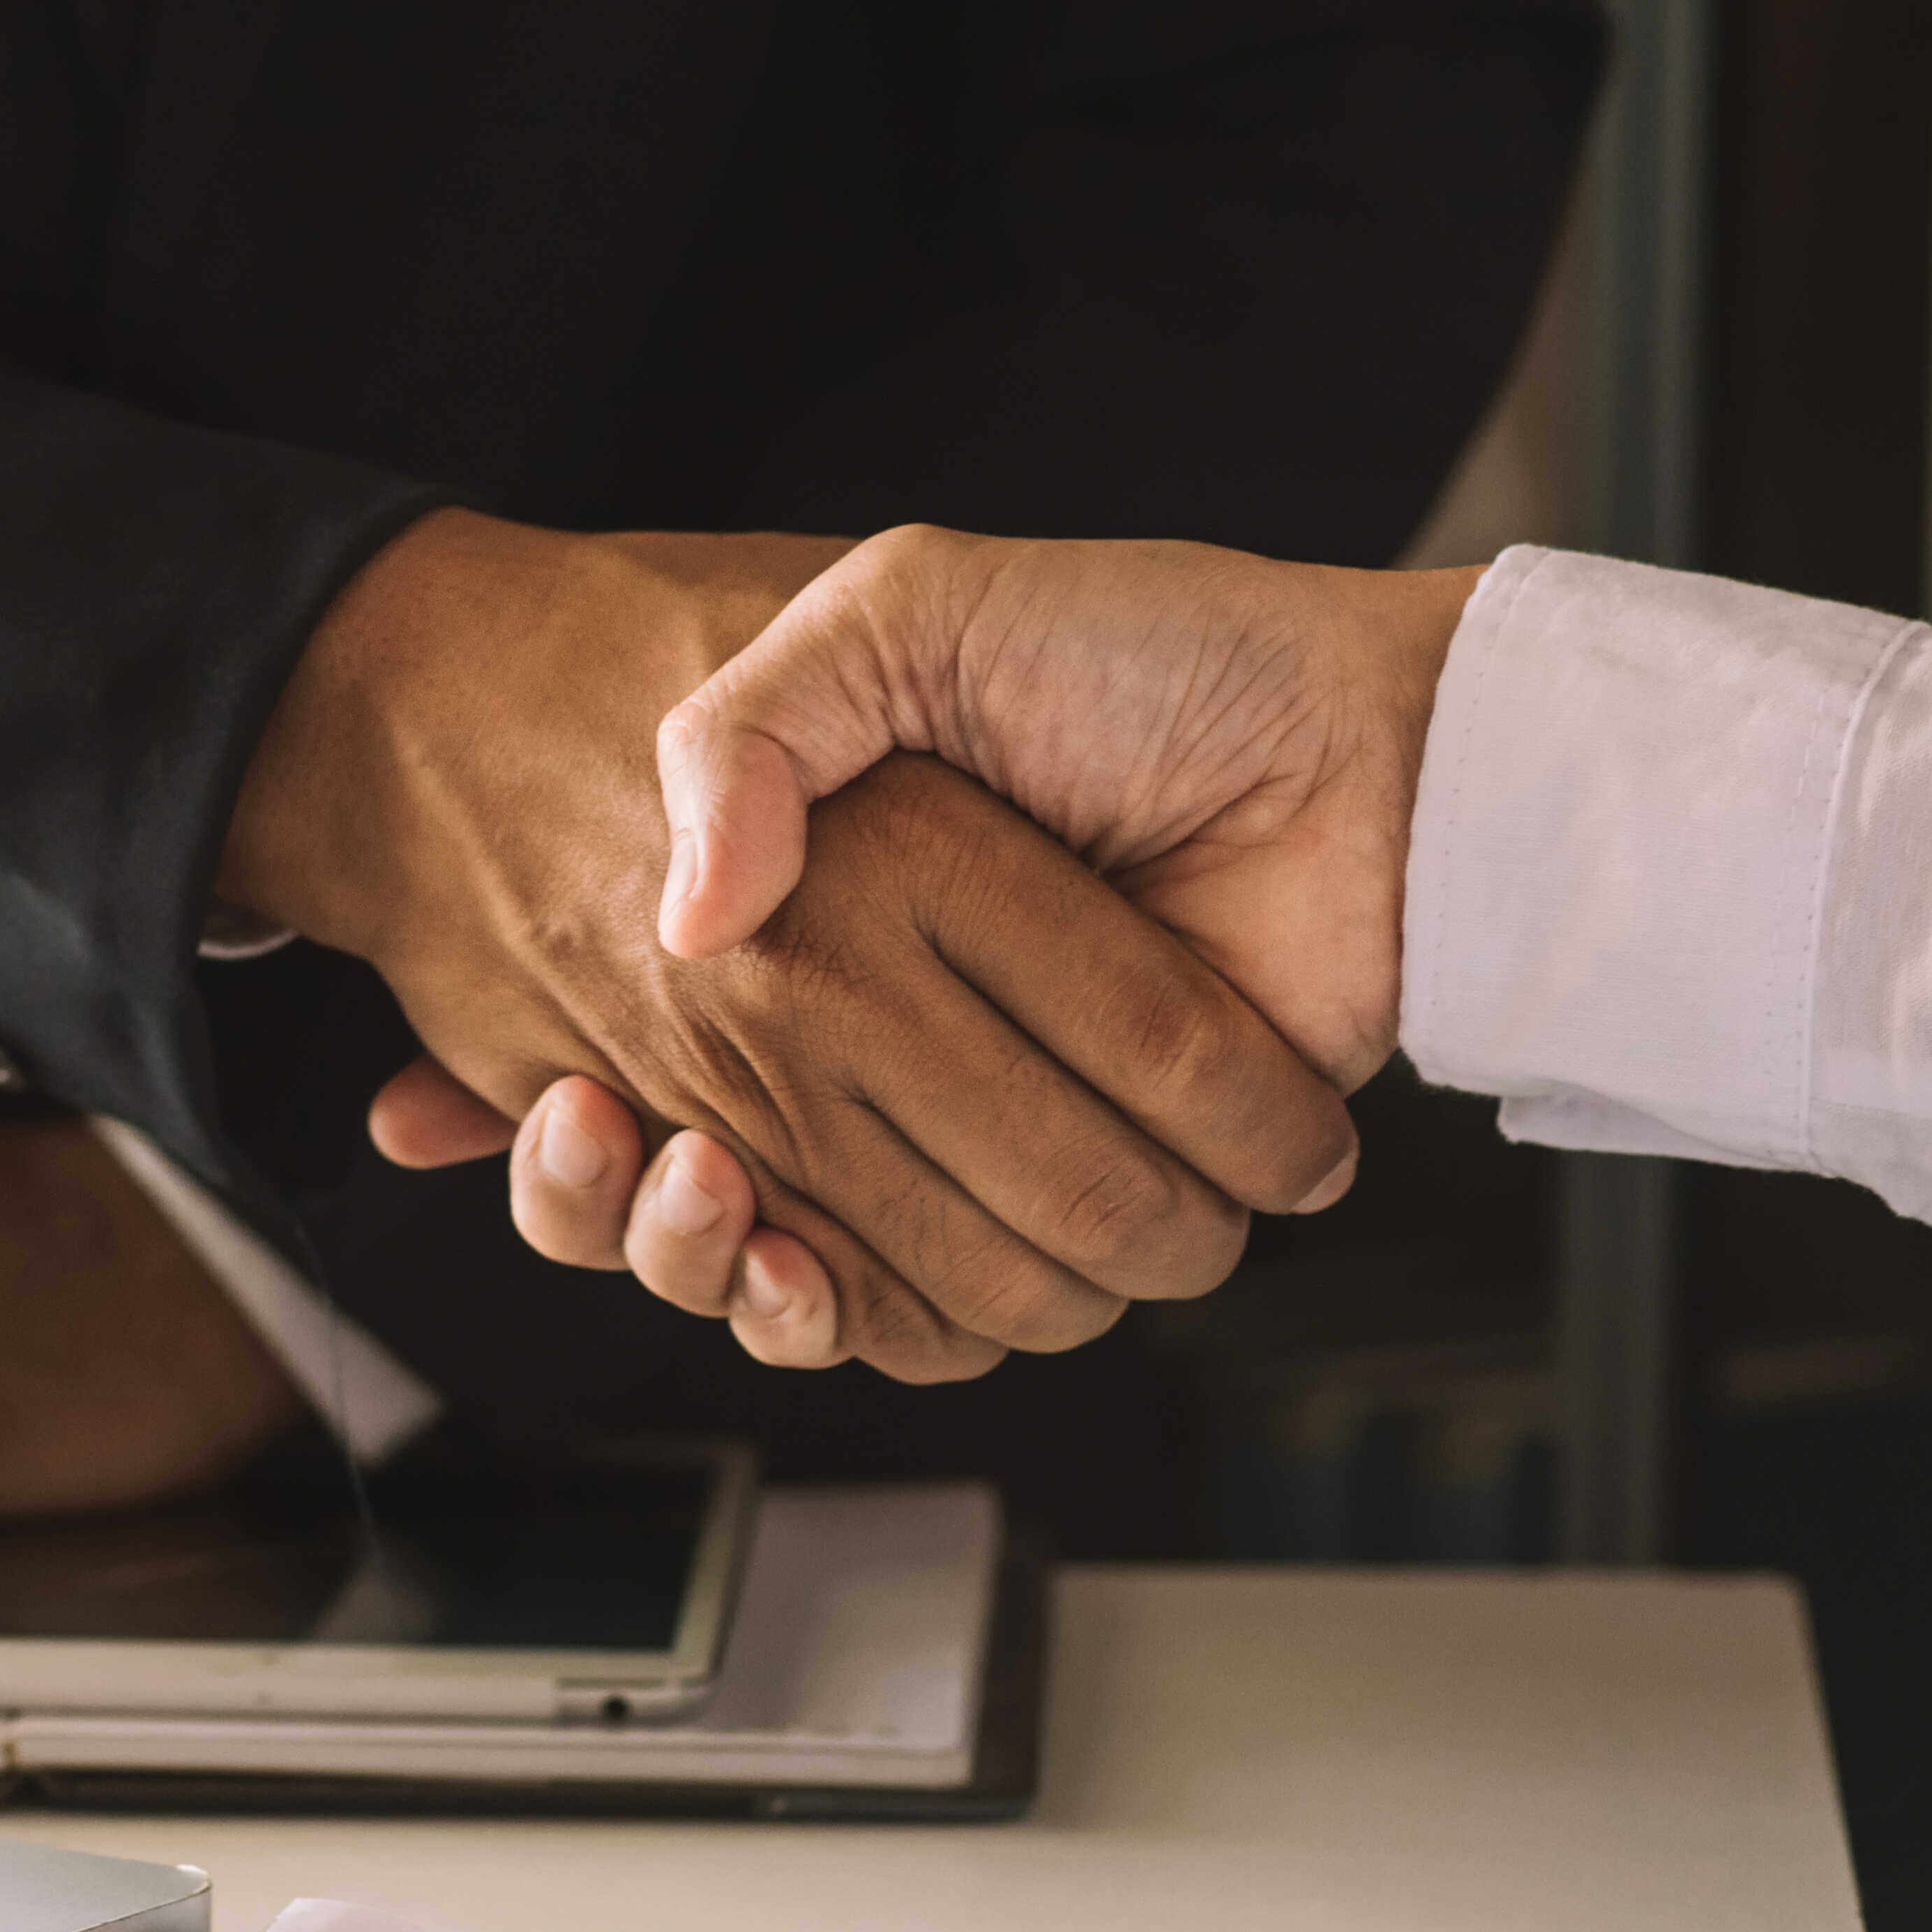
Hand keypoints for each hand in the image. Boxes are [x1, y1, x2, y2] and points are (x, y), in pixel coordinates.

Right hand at [506, 526, 1477, 1365]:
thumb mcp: (909, 608)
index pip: (648, 1050)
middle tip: (641, 1153)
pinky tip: (802, 1271)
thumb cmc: (1152, 652)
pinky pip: (934, 1318)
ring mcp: (978, 1127)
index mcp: (827, 911)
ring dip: (732, 1272)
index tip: (562, 1109)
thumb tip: (679, 920)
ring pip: (802, 1277)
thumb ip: (758, 722)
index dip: (575, 1123)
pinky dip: (857, 1323)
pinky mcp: (1081, 1199)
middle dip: (652, 1212)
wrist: (1370, 748)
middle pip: (708, 1194)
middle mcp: (883, 1035)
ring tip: (720, 1201)